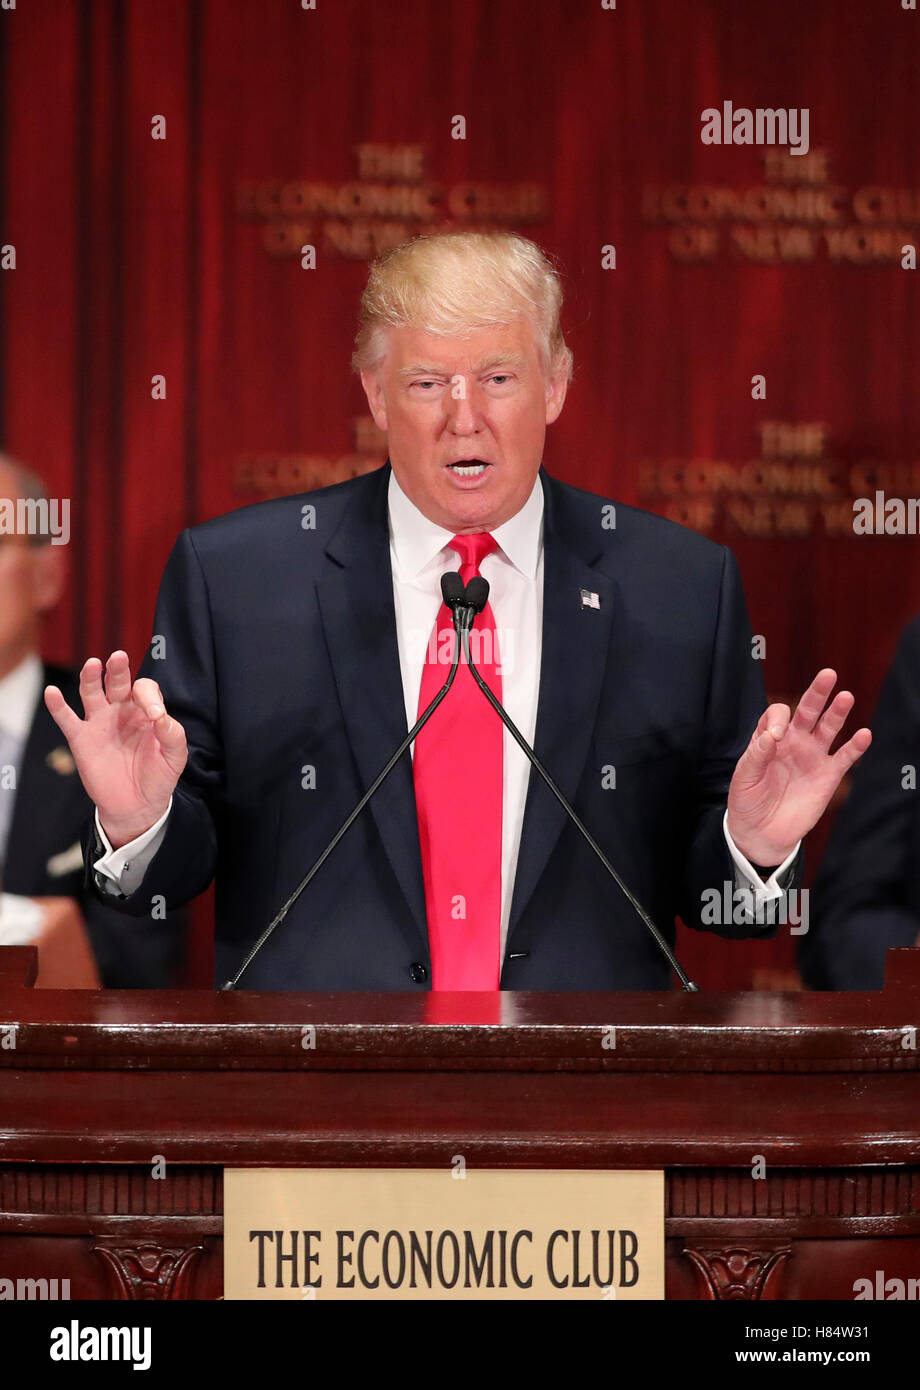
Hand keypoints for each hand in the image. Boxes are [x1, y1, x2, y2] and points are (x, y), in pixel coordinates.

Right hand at [44, 651, 186, 848]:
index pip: (144, 690)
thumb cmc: (159, 777)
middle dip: (118, 670)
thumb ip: (172, 735)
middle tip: (119, 657)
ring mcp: (100, 723)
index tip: (154, 716)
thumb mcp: (175, 757)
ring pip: (91, 693)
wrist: (137, 806)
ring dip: (91, 678)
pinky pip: (67, 719)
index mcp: (145, 711)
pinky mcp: (82, 740)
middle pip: (118, 683)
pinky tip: (52, 692)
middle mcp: (121, 711)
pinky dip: (58, 706)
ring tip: (93, 665)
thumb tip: (160, 716)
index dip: (148, 697)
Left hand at [727, 668, 870, 866]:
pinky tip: (863, 734)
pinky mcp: (828, 776)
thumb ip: (755, 755)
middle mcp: (794, 742)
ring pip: (829, 728)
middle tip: (828, 674)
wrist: (760, 832)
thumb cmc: (747, 801)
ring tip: (846, 697)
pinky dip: (855, 747)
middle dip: (817, 693)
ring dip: (837, 713)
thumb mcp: (743, 778)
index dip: (778, 719)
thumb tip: (772, 735)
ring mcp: (812, 757)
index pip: (779, 714)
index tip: (775, 737)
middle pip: (808, 711)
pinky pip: (844, 758)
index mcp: (770, 738)